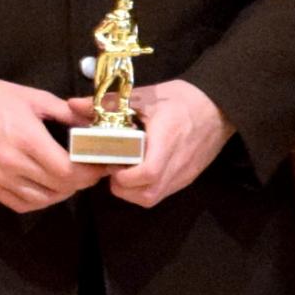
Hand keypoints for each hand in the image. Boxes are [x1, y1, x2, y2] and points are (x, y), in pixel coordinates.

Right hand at [0, 77, 90, 212]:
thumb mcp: (36, 98)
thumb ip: (67, 114)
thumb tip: (95, 124)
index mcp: (27, 139)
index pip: (68, 170)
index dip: (89, 172)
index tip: (101, 165)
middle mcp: (12, 164)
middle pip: (59, 187)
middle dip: (81, 181)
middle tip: (90, 170)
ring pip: (42, 200)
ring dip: (61, 193)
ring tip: (70, 179)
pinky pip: (20, 205)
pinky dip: (39, 201)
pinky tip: (46, 188)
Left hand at [103, 80, 230, 207]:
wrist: (220, 107)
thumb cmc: (183, 98)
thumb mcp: (146, 96)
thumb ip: (110, 103)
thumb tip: (74, 105)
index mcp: (166, 140)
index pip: (146, 173)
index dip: (123, 175)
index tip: (111, 161)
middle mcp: (176, 163)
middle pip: (147, 194)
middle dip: (123, 187)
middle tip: (114, 167)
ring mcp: (184, 174)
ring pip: (153, 198)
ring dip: (133, 191)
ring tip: (126, 170)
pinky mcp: (188, 178)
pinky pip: (163, 192)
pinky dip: (146, 188)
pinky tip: (141, 169)